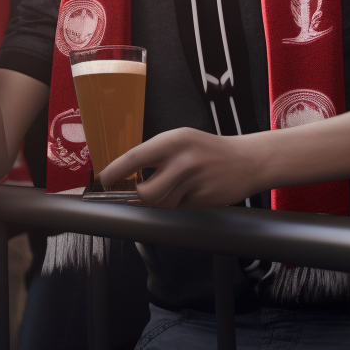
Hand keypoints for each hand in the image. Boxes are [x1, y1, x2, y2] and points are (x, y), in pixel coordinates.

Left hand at [95, 127, 262, 207]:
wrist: (247, 160)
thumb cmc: (207, 149)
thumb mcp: (180, 140)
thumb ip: (154, 154)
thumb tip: (125, 176)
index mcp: (173, 141)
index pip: (135, 157)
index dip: (114, 172)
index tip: (102, 182)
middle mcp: (183, 161)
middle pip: (146, 192)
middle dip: (137, 197)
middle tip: (136, 192)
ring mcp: (195, 182)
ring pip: (162, 204)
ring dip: (159, 200)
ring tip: (171, 186)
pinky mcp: (204, 200)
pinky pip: (178, 209)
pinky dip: (175, 204)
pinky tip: (186, 191)